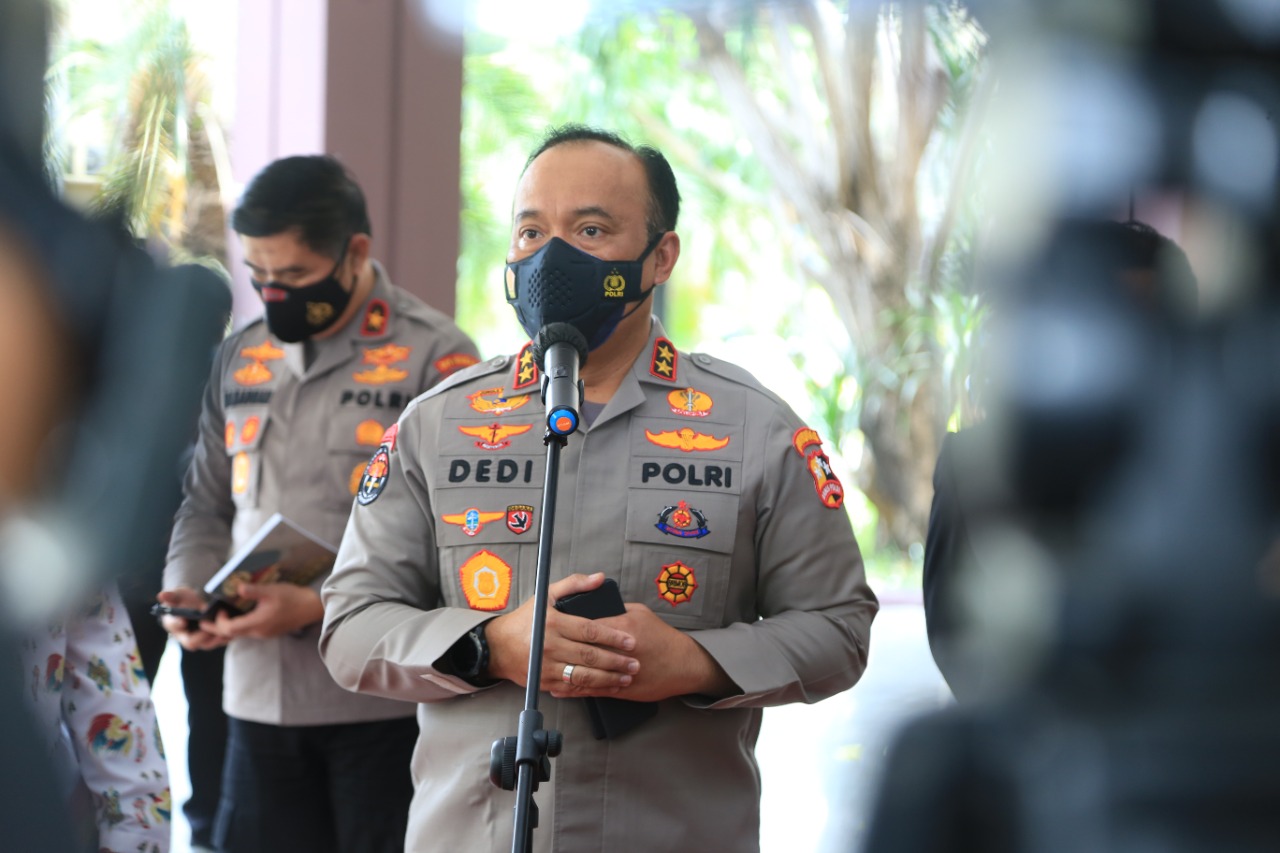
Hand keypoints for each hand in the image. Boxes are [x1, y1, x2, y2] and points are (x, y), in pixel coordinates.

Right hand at [155, 588, 227, 650]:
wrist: (198, 603)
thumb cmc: (185, 599)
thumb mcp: (179, 595)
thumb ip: (171, 596)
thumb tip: (160, 595)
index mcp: (174, 624)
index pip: (173, 626)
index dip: (177, 624)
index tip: (183, 621)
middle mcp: (185, 635)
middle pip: (191, 642)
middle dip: (201, 636)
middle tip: (209, 629)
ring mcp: (199, 639)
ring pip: (207, 644)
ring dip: (216, 639)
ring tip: (224, 632)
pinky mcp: (212, 639)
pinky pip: (219, 642)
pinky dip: (226, 638)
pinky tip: (234, 632)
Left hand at [205, 583, 323, 639]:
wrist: (312, 607)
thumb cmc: (293, 597)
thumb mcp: (271, 590)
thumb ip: (252, 590)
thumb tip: (236, 587)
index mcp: (258, 623)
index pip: (230, 629)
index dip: (219, 622)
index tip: (217, 610)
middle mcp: (259, 632)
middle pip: (232, 634)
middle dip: (217, 628)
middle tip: (204, 621)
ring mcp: (264, 633)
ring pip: (239, 634)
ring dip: (227, 627)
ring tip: (218, 618)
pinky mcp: (268, 631)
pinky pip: (248, 631)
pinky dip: (238, 626)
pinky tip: (236, 617)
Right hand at [485, 572, 638, 692]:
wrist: (498, 647)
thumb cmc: (525, 620)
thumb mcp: (546, 596)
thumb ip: (574, 585)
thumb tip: (599, 578)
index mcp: (553, 623)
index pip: (589, 630)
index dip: (612, 637)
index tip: (630, 641)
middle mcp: (550, 646)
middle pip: (590, 655)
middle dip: (616, 661)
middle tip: (635, 663)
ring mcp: (547, 667)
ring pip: (584, 675)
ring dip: (608, 678)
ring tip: (626, 677)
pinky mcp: (545, 682)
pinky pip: (572, 687)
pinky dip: (592, 689)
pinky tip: (607, 687)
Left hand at [551, 603, 734, 702]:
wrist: (683, 665)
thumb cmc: (663, 637)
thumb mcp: (641, 612)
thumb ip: (616, 608)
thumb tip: (595, 605)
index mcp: (624, 627)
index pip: (589, 625)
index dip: (569, 627)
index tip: (552, 626)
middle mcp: (619, 651)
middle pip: (583, 649)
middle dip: (561, 649)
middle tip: (540, 647)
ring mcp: (619, 672)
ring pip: (584, 672)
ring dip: (562, 672)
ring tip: (542, 670)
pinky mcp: (621, 690)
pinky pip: (592, 691)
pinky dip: (573, 690)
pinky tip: (558, 688)